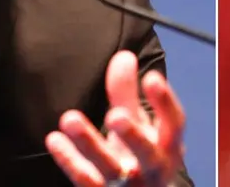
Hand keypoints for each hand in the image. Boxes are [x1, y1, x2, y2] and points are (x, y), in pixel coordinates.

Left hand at [45, 51, 185, 186]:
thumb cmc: (138, 153)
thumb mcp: (139, 123)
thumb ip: (128, 92)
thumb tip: (123, 56)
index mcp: (168, 145)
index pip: (174, 124)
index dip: (165, 102)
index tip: (151, 78)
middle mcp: (153, 168)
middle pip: (146, 154)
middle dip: (132, 135)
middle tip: (115, 114)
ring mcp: (128, 186)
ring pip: (110, 168)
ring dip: (89, 144)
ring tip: (69, 118)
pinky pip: (86, 181)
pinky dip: (69, 161)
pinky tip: (55, 139)